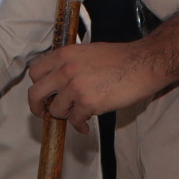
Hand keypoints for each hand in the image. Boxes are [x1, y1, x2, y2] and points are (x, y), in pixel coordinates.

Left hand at [28, 40, 164, 125]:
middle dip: (37, 107)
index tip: (43, 95)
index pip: (35, 72)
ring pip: (56, 110)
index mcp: (64, 54)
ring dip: (66, 115)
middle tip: (45, 113)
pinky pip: (75, 120)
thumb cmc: (121, 59)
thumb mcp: (87, 52)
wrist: (143, 64)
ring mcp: (75, 87)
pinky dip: (80, 125)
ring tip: (78, 115)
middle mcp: (65, 70)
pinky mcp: (87, 103)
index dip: (37, 86)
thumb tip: (59, 83)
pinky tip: (87, 125)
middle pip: (35, 93)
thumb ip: (70, 64)